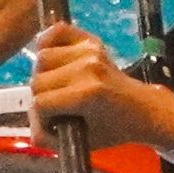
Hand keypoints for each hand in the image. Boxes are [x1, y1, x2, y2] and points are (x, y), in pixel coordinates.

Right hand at [30, 20, 173, 148]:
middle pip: (38, 80)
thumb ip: (47, 138)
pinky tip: (53, 57)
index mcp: (87, 94)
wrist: (142, 109)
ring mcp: (90, 51)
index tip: (54, 124)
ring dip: (44, 74)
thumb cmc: (113, 129)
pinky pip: (57, 31)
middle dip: (42, 97)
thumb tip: (31, 126)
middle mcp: (87, 68)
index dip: (42, 118)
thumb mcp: (80, 142)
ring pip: (42, 58)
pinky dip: (48, 41)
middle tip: (56, 106)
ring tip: (57, 85)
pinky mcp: (91, 41)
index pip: (40, 103)